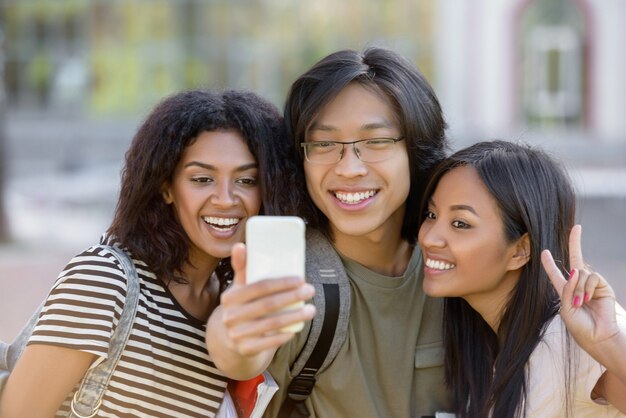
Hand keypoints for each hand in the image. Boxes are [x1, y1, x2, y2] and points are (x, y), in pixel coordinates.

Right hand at [219, 243, 315, 356]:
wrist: (228, 338)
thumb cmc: (241, 305)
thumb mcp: (239, 288)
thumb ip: (242, 268)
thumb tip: (240, 244)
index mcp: (230, 297)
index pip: (259, 287)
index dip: (281, 283)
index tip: (300, 279)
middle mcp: (231, 316)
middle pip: (267, 305)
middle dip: (292, 297)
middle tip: (310, 290)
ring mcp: (237, 334)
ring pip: (271, 324)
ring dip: (294, 317)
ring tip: (311, 310)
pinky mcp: (245, 349)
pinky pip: (268, 343)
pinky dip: (284, 336)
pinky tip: (297, 329)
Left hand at [541, 224, 619, 352]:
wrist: (597, 336)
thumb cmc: (579, 326)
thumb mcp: (566, 308)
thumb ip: (567, 289)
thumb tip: (576, 270)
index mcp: (565, 291)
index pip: (555, 274)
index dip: (549, 263)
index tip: (543, 252)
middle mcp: (578, 285)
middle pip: (576, 259)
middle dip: (575, 242)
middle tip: (577, 227)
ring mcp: (591, 285)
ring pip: (581, 273)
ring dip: (578, 287)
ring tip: (581, 302)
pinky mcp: (603, 286)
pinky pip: (591, 277)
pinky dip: (586, 287)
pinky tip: (588, 300)